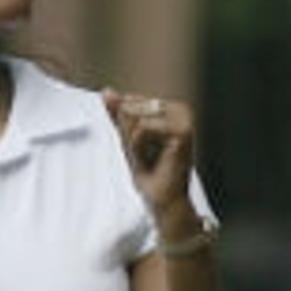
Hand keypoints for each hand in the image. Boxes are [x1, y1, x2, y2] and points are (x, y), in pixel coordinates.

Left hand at [102, 87, 198, 222]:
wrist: (162, 199)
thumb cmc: (149, 171)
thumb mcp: (127, 137)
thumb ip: (118, 112)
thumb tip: (106, 91)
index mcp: (171, 106)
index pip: (130, 101)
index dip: (126, 128)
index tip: (143, 147)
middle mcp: (182, 108)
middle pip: (131, 107)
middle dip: (129, 134)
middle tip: (147, 155)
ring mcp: (185, 119)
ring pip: (135, 116)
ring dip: (134, 142)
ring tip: (151, 157)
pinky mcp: (183, 131)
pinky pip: (142, 128)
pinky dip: (139, 146)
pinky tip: (155, 158)